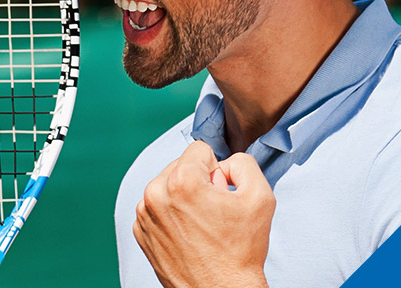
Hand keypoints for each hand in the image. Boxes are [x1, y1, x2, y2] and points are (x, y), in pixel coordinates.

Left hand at [133, 141, 273, 287]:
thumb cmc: (240, 250)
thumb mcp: (260, 196)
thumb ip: (243, 163)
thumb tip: (223, 161)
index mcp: (181, 181)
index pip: (199, 149)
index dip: (217, 168)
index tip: (220, 191)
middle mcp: (155, 194)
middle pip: (180, 166)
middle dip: (198, 182)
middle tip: (214, 211)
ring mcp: (144, 214)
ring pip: (167, 186)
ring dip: (183, 197)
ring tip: (202, 224)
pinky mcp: (140, 230)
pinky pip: (157, 207)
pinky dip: (172, 214)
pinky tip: (188, 233)